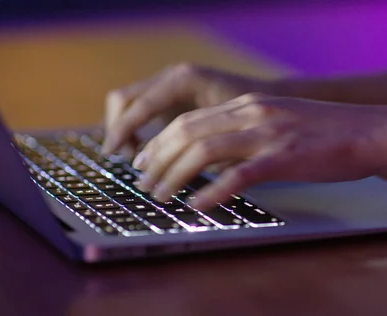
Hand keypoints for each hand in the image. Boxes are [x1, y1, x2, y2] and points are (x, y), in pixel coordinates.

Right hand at [101, 63, 281, 155]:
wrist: (273, 100)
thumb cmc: (254, 119)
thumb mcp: (226, 135)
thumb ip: (197, 150)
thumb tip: (170, 175)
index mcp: (183, 81)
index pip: (140, 105)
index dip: (123, 131)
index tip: (113, 154)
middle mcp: (172, 76)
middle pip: (124, 99)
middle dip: (119, 130)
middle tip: (130, 162)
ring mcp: (169, 83)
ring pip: (128, 103)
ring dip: (125, 131)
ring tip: (139, 161)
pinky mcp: (171, 95)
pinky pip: (140, 108)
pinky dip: (136, 129)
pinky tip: (149, 152)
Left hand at [131, 93, 386, 210]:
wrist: (372, 131)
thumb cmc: (328, 132)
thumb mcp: (280, 122)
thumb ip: (247, 132)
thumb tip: (215, 156)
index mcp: (249, 105)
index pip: (190, 120)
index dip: (160, 141)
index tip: (145, 160)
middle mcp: (253, 113)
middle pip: (188, 131)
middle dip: (157, 158)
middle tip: (142, 182)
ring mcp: (269, 134)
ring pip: (205, 150)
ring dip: (174, 174)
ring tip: (159, 195)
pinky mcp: (285, 157)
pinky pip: (240, 174)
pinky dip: (212, 190)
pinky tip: (197, 204)